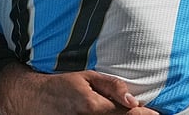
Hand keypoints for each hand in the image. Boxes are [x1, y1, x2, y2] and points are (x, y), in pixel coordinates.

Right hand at [0, 63, 156, 114]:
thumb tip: (133, 99)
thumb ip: (111, 86)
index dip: (144, 114)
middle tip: (149, 114)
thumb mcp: (85, 77)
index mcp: (93, 106)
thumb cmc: (61, 85)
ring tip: (132, 113)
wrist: (32, 99)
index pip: (127, 114)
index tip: (156, 113)